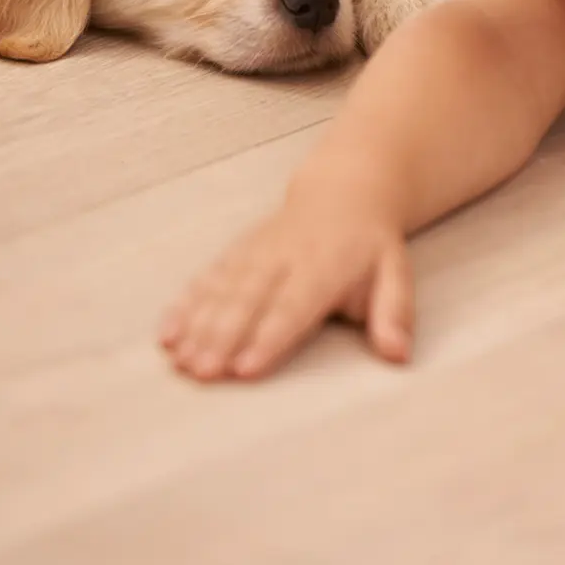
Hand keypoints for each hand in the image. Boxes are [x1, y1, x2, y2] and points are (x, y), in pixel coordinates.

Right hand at [160, 197, 413, 380]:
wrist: (344, 192)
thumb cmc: (371, 245)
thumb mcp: (396, 273)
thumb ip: (394, 314)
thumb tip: (398, 354)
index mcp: (325, 267)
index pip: (294, 307)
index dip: (269, 338)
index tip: (246, 369)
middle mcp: (285, 257)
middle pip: (248, 300)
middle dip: (222, 336)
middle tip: (200, 372)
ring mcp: (257, 252)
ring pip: (222, 288)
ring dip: (198, 323)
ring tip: (178, 358)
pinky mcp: (239, 251)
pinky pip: (208, 276)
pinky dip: (185, 303)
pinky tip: (166, 332)